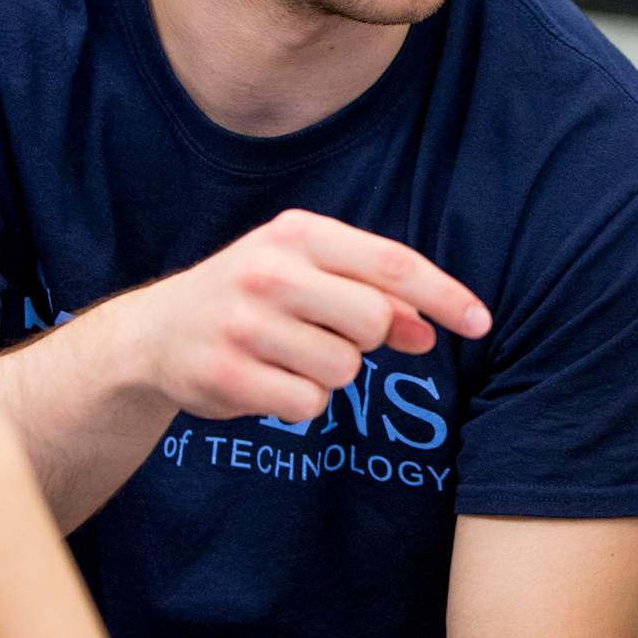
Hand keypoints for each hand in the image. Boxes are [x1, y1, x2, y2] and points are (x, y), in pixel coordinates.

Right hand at [121, 209, 490, 422]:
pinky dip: (300, 401)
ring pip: (343, 368)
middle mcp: (269, 271)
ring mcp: (244, 323)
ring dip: (329, 373)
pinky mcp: (226, 374)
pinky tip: (267, 379)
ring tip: (287, 356)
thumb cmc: (252, 298)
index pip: (393, 264)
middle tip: (326, 333)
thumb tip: (431, 332)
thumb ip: (374, 297)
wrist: (156, 333)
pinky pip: (308, 403)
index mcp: (297, 233)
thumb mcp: (310, 277)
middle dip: (366, 337)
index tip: (482, 323)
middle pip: (373, 320)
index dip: (445, 294)